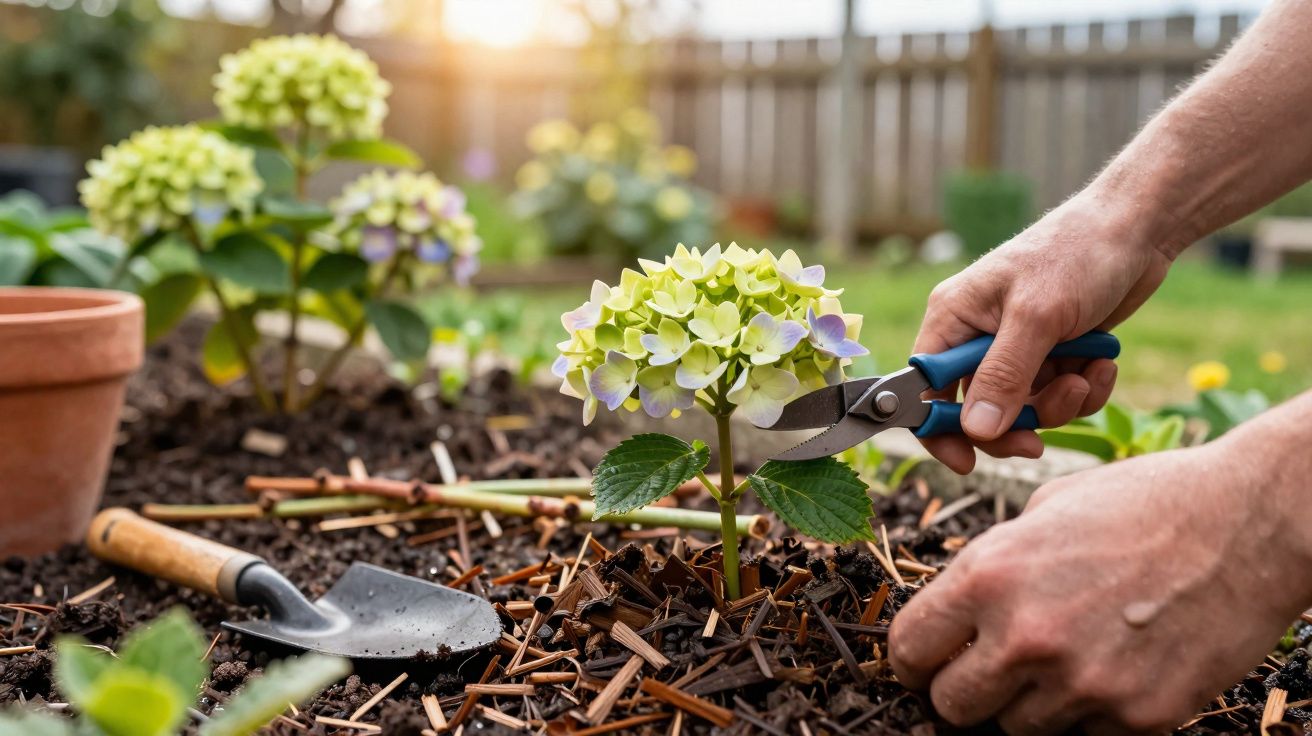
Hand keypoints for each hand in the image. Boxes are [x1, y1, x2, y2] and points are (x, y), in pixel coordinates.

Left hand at [887, 440, 1311, 733]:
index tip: (925, 661)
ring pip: (1017, 728)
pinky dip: (1090, 713)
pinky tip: (1115, 665)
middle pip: (953, 706)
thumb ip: (991, 565)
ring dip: (1029, 702)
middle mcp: (1026, 637)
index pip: (910, 649)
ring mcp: (1082, 685)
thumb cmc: (1144, 502)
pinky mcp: (1136, 718)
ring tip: (1068, 655)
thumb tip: (957, 607)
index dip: (913, 659)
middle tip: (989, 669)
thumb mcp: (1044, 510)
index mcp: (990, 576)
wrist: (1250, 523)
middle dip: (963, 690)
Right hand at [915, 192, 1172, 472]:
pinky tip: (1102, 364)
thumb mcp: (1037, 317)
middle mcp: (977, 335)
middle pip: (975, 410)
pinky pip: (1056, 396)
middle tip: (1039, 441)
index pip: (924, 389)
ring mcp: (1016, 346)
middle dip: (1013, 424)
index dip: (938, 429)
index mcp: (954, 318)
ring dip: (1058, 404)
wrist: (1138, 229)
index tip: (967, 461)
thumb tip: (974, 430)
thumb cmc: (1077, 254)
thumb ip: (1003, 376)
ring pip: (1023, 409)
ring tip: (1086, 374)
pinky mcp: (1052, 353)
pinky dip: (1082, 389)